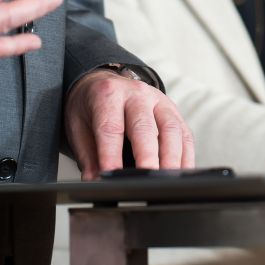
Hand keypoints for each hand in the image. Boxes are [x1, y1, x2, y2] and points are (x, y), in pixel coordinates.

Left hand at [65, 67, 194, 180]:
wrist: (103, 81)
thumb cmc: (91, 107)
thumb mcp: (78, 126)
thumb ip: (87, 156)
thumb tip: (95, 183)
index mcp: (108, 95)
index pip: (110, 127)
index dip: (110, 154)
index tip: (110, 176)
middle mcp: (136, 94)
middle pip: (144, 126)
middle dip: (147, 155)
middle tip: (147, 179)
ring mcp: (159, 100)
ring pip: (171, 129)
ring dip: (171, 158)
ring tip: (167, 181)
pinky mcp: (174, 111)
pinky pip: (185, 134)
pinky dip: (185, 156)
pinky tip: (181, 174)